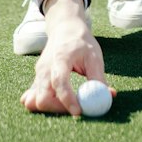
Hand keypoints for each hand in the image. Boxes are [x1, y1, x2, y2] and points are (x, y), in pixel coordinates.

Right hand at [20, 0, 115, 117]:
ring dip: (52, 109)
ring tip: (70, 104)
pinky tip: (57, 104)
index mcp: (60, 58)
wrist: (64, 30)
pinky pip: (33, 99)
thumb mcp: (94, 56)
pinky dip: (44, 106)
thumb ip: (99, 78)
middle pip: (42, 97)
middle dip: (58, 109)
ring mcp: (38, 76)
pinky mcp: (37, 81)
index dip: (67, 99)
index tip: (79, 111)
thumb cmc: (81, 43)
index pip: (59, 81)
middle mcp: (44, 68)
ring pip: (35, 101)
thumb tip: (108, 97)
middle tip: (76, 110)